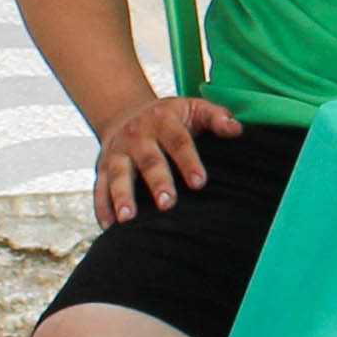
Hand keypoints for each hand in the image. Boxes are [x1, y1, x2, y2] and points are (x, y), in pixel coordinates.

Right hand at [94, 95, 245, 226]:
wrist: (126, 112)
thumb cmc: (169, 118)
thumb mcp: (193, 109)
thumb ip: (216, 117)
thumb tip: (236, 129)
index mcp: (163, 121)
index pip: (178, 141)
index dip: (188, 162)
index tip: (199, 183)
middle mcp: (138, 136)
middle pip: (148, 160)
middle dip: (157, 182)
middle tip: (168, 204)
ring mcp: (118, 152)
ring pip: (118, 175)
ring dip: (122, 196)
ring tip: (128, 219)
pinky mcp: (101, 167)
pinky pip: (99, 188)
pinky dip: (101, 207)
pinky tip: (108, 227)